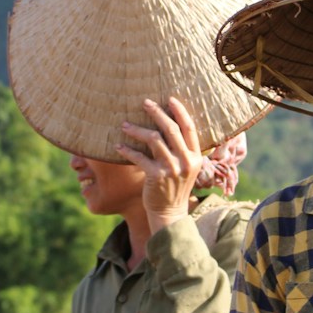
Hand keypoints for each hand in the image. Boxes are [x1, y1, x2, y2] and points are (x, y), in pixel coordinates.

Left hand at [115, 97, 205, 231]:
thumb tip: (170, 127)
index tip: (169, 99)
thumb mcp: (186, 169)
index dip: (180, 111)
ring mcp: (171, 169)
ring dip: (137, 130)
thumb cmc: (174, 188)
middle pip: (171, 129)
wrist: (170, 213)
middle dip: (157, 113)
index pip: (189, 128)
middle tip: (145, 102)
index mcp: (195, 157)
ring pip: (153, 140)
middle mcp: (185, 161)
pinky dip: (127, 150)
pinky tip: (118, 146)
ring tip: (125, 125)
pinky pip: (139, 157)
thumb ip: (182, 151)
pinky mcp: (156, 177)